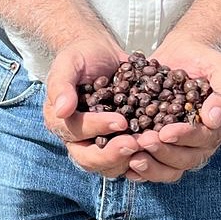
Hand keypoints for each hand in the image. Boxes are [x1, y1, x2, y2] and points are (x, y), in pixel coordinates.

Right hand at [42, 37, 144, 179]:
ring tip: (150, 146)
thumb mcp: (68, 63)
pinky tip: (160, 146)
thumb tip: (62, 110)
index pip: (75, 132)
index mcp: (60, 122)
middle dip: (113, 155)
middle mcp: (77, 139)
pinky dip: (144, 156)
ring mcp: (99, 144)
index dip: (96, 128)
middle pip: (90, 159)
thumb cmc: (81, 57)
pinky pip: (130, 158)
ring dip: (130, 160)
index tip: (120, 121)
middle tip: (136, 143)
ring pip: (110, 166)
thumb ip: (61, 85)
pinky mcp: (119, 144)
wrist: (101, 54)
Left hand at [120, 35, 220, 183]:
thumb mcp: (220, 67)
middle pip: (188, 159)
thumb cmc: (204, 58)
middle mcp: (205, 141)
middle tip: (142, 142)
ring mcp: (183, 146)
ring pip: (171, 168)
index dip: (186, 137)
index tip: (165, 132)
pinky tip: (126, 166)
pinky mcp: (164, 145)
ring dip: (152, 165)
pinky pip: (156, 165)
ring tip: (132, 156)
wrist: (183, 52)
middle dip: (164, 152)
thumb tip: (213, 120)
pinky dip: (142, 170)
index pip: (206, 138)